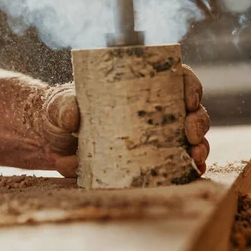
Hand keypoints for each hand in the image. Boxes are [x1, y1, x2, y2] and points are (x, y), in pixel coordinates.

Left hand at [40, 65, 209, 177]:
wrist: (51, 142)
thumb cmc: (60, 114)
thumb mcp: (58, 105)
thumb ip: (63, 107)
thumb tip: (73, 117)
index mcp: (138, 88)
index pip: (175, 79)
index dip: (189, 85)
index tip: (189, 97)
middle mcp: (153, 111)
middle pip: (190, 110)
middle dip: (198, 120)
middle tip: (190, 132)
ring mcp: (154, 137)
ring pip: (190, 138)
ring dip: (199, 146)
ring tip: (195, 155)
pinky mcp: (149, 161)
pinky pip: (176, 165)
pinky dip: (187, 169)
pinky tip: (191, 171)